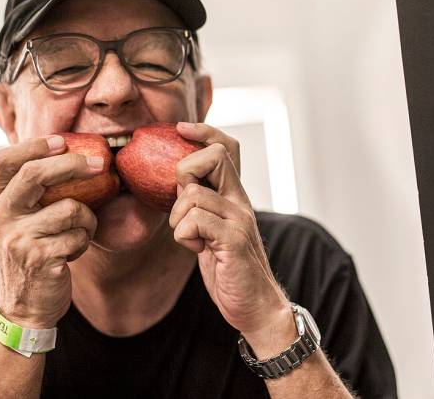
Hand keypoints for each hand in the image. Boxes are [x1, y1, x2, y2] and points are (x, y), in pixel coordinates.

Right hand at [0, 135, 101, 327]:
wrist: (25, 306)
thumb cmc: (31, 253)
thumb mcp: (20, 219)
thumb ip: (32, 190)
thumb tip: (68, 150)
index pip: (3, 161)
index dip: (33, 145)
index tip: (62, 140)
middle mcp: (1, 216)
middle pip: (35, 174)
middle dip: (73, 164)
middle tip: (101, 164)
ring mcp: (18, 238)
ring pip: (71, 208)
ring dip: (87, 219)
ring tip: (79, 232)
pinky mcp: (39, 258)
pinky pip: (79, 235)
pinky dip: (84, 242)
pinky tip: (71, 252)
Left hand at [169, 123, 295, 353]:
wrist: (256, 306)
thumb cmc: (229, 269)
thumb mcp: (211, 230)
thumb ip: (201, 205)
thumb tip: (177, 185)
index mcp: (235, 195)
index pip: (227, 147)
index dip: (203, 131)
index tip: (180, 128)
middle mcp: (240, 201)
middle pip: (213, 157)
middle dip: (184, 174)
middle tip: (183, 205)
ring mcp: (239, 218)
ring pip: (193, 195)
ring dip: (179, 219)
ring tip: (192, 239)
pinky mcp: (233, 239)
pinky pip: (194, 221)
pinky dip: (184, 236)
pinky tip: (197, 250)